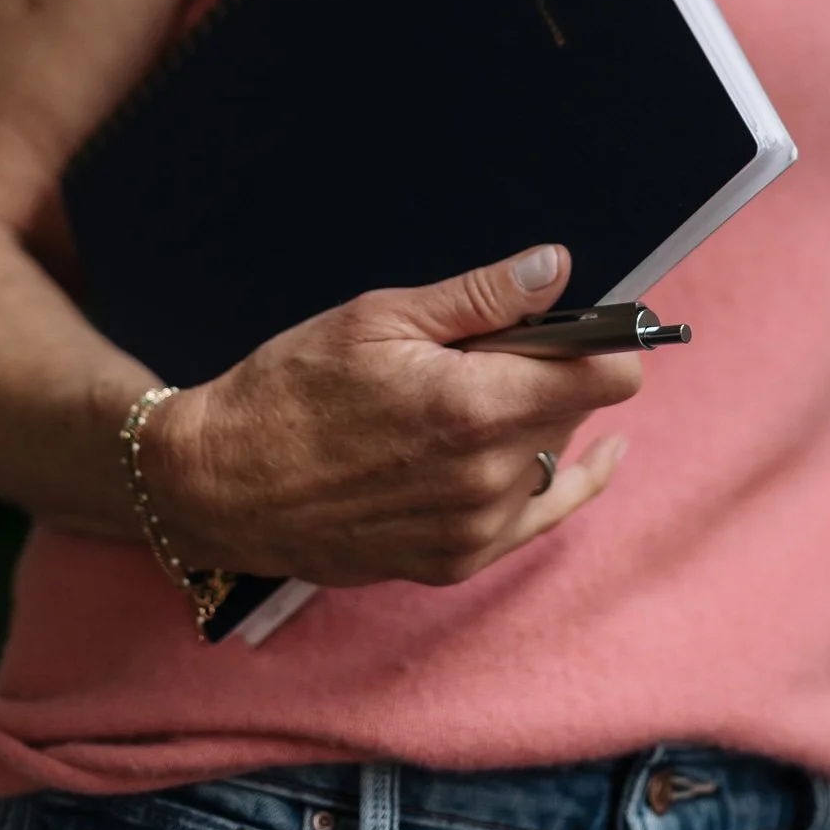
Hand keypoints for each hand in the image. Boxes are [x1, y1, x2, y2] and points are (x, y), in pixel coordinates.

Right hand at [145, 244, 638, 588]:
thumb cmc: (291, 389)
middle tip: (499, 348)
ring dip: (536, 423)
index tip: (597, 320)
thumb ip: (483, 297)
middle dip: (557, 371)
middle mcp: (488, 479)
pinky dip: (548, 477)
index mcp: (476, 408)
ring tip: (469, 396)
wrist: (221, 483)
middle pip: (581, 411)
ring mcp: (475, 530)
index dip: (608, 338)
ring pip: (555, 458)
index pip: (608, 375)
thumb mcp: (382, 317)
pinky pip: (538, 516)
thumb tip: (558, 267)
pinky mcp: (456, 563)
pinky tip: (579, 455)